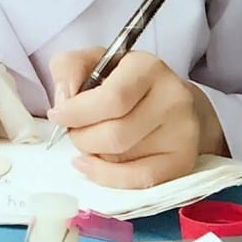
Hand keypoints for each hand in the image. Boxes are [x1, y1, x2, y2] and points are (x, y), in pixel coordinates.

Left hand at [48, 48, 226, 187]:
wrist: (170, 99)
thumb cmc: (124, 80)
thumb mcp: (92, 60)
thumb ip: (68, 68)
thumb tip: (63, 101)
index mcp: (147, 67)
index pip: (111, 98)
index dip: (77, 112)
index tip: (57, 115)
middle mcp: (172, 98)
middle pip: (115, 134)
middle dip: (81, 137)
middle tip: (72, 131)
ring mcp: (182, 132)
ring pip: (123, 158)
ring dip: (93, 154)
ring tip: (87, 141)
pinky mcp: (183, 160)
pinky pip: (140, 180)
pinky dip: (107, 177)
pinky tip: (90, 166)